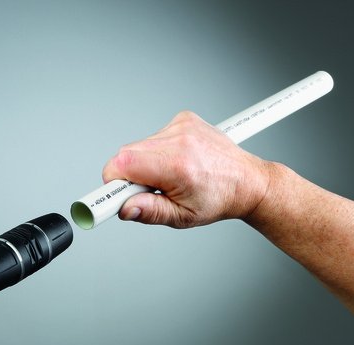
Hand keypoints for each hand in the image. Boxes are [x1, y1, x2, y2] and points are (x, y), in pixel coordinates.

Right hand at [102, 110, 276, 227]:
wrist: (248, 181)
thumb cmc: (218, 200)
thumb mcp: (182, 217)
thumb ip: (149, 212)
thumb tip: (123, 209)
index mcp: (177, 166)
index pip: (122, 165)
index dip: (110, 183)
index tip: (105, 199)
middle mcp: (178, 140)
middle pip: (125, 155)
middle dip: (127, 177)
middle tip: (146, 193)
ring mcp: (181, 126)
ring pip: (138, 146)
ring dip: (143, 165)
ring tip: (167, 178)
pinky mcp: (183, 119)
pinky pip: (153, 137)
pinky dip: (156, 152)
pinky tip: (175, 163)